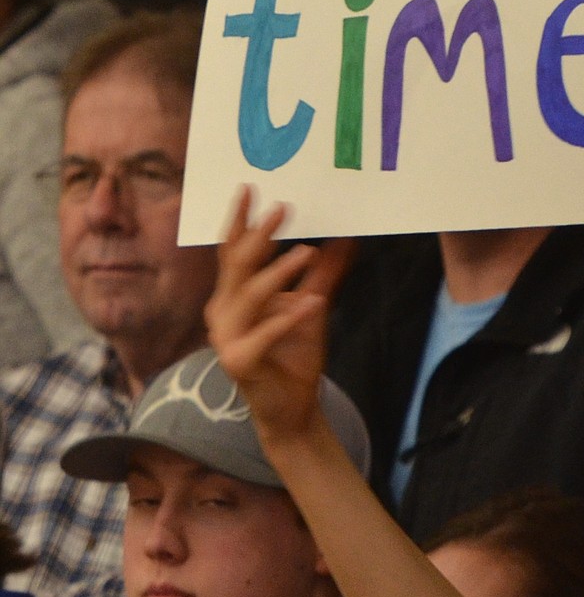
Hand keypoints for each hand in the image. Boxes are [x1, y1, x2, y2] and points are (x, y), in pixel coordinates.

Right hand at [206, 187, 353, 440]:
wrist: (292, 408)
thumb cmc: (295, 354)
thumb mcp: (313, 304)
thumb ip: (324, 274)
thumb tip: (346, 238)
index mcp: (233, 296)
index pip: (233, 252)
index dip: (239, 220)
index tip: (249, 188)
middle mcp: (224, 312)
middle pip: (237, 266)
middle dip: (259, 235)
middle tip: (283, 208)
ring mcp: (227, 337)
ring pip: (249, 295)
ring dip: (278, 272)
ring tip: (309, 252)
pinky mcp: (240, 361)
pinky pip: (263, 333)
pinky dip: (287, 317)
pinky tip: (312, 304)